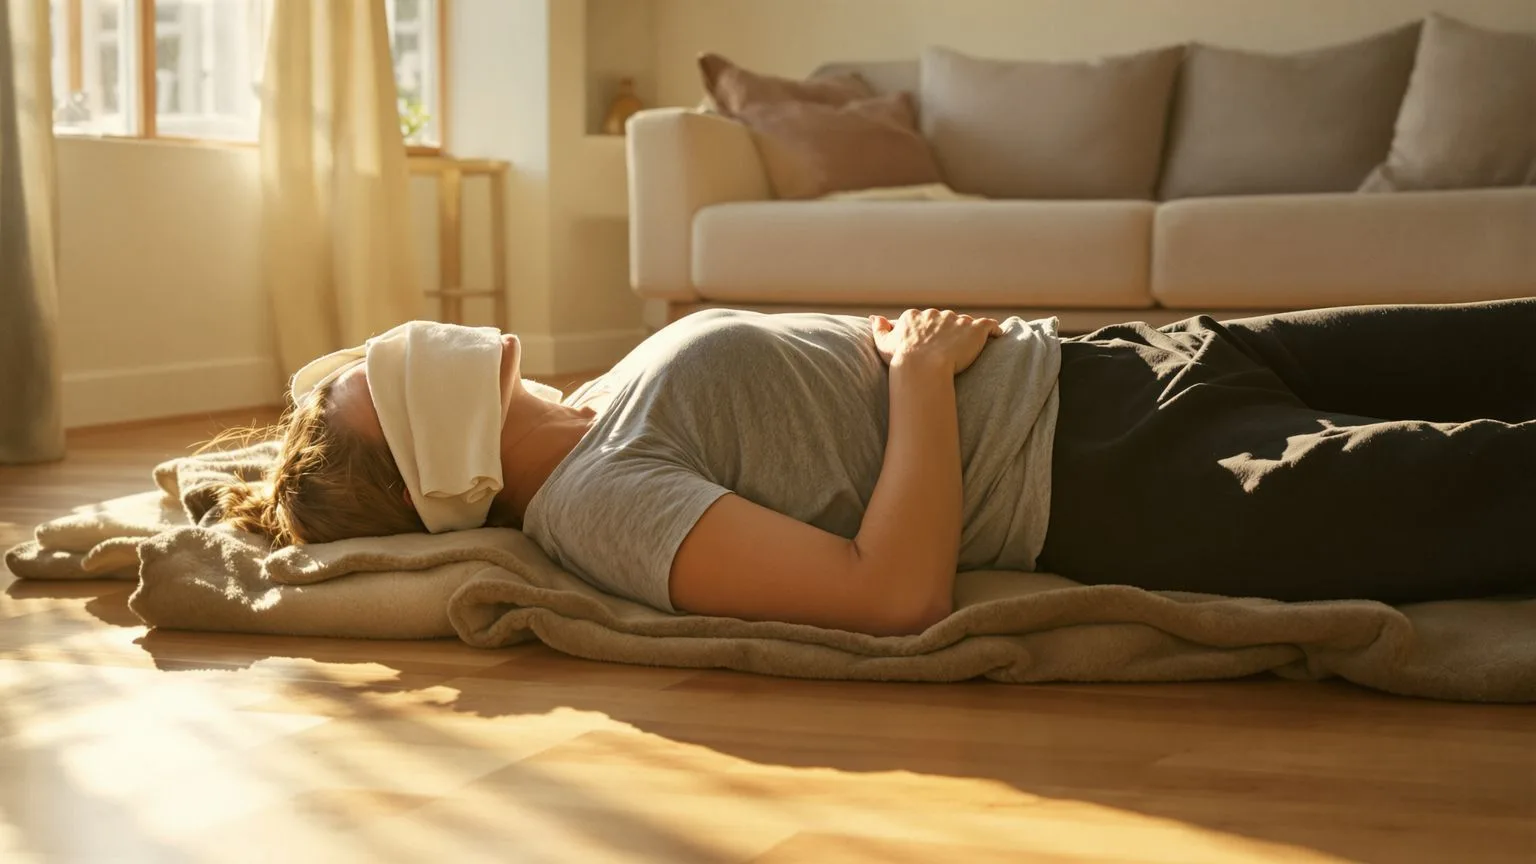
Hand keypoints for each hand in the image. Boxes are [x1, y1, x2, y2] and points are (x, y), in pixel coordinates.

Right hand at [869, 309, 1003, 374]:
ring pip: (965, 323)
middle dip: (949, 332)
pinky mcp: (975, 328)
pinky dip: (993, 330)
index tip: (933, 345)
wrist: (922, 368)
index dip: (930, 333)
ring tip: (971, 348)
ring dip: (968, 333)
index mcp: (916, 316)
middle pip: (946, 320)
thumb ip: (878, 328)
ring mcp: (957, 320)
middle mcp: (936, 313)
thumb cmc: (901, 360)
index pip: (926, 320)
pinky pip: (988, 325)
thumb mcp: (883, 344)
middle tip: (952, 350)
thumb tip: (873, 317)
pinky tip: (996, 336)